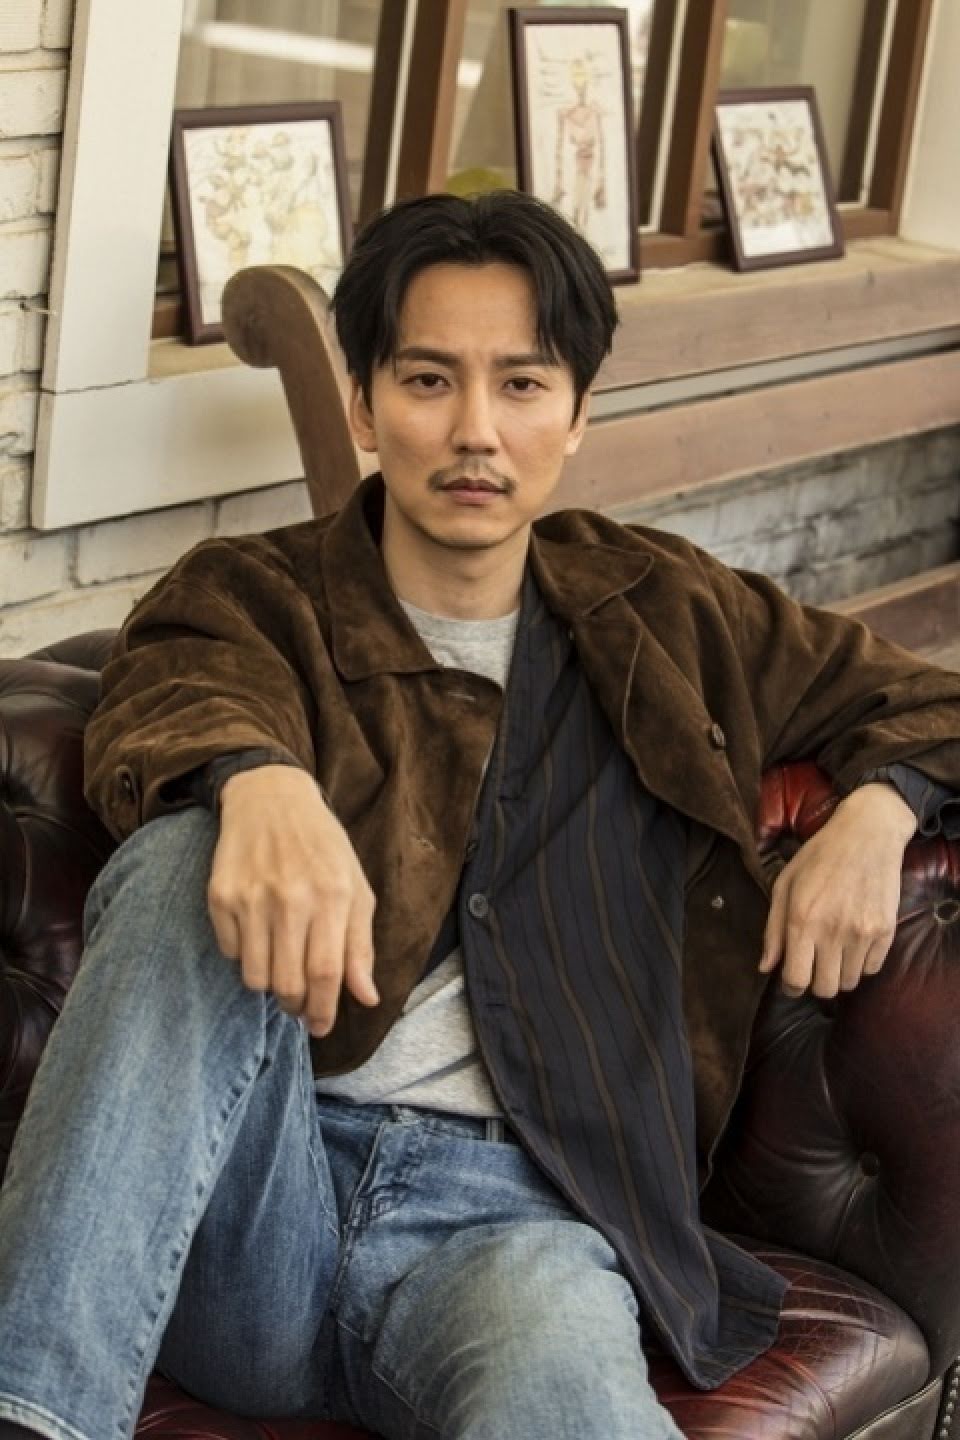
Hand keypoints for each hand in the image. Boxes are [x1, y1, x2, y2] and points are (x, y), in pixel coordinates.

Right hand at [207, 766, 378, 1035]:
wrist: (271, 799)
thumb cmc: (322, 847)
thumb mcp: (355, 888)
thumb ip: (360, 945)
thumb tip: (367, 998)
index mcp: (332, 895)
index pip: (326, 973)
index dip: (324, 1010)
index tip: (321, 1027)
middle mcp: (290, 897)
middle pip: (287, 984)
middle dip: (296, 1007)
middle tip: (300, 1004)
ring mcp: (251, 897)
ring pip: (254, 977)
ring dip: (269, 985)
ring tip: (280, 966)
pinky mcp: (220, 895)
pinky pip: (230, 953)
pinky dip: (244, 956)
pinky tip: (258, 934)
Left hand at [759, 782, 915, 998]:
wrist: (867, 833)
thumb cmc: (819, 856)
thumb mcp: (784, 885)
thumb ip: (773, 930)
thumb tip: (766, 967)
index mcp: (802, 920)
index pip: (796, 979)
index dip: (791, 986)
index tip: (792, 978)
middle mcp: (833, 931)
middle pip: (824, 989)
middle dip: (814, 983)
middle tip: (813, 965)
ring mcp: (863, 933)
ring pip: (849, 983)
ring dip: (838, 974)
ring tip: (833, 952)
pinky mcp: (886, 931)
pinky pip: (872, 969)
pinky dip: (861, 964)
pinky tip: (853, 944)